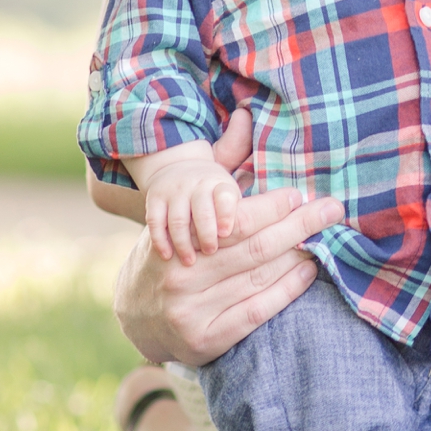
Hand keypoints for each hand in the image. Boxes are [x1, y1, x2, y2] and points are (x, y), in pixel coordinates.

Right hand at [112, 185, 340, 365]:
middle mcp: (183, 278)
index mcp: (176, 243)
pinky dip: (287, 289)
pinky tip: (308, 271)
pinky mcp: (206, 341)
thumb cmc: (170, 259)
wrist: (134, 318)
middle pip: (255, 247)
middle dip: (299, 224)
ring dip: (298, 254)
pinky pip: (257, 311)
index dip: (272, 207)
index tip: (299, 195)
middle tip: (332, 209)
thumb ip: (213, 205)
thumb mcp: (179, 225)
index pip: (235, 221)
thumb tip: (259, 168)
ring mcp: (193, 313)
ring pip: (259, 277)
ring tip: (323, 236)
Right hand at [135, 144, 241, 263]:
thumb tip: (276, 237)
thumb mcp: (232, 197)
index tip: (226, 233)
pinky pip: (155, 221)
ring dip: (184, 241)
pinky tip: (167, 256)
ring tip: (190, 261)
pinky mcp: (154, 199)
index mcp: (221, 185)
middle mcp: (197, 185)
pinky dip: (161, 239)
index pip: (224, 197)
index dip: (225, 214)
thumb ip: (249, 216)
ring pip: (178, 219)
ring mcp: (174, 191)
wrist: (179, 169)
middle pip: (201, 210)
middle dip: (206, 233)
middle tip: (211, 252)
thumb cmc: (216, 196)